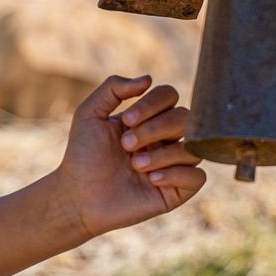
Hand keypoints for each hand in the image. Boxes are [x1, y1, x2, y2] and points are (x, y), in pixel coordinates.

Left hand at [57, 74, 205, 238]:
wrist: (77, 196)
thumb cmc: (83, 155)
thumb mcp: (90, 113)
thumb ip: (114, 88)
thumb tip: (148, 78)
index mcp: (148, 119)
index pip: (169, 96)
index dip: (152, 103)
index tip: (126, 120)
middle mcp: (165, 139)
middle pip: (185, 118)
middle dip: (155, 128)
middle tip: (126, 144)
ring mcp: (172, 165)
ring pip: (193, 148)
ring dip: (163, 154)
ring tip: (135, 165)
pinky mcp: (175, 192)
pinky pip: (198, 176)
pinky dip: (176, 174)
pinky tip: (151, 179)